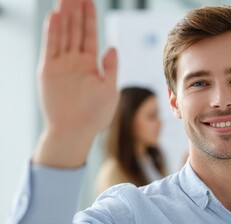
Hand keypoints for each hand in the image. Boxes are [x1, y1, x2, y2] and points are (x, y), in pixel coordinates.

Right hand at [33, 0, 118, 167]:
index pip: (90, 35)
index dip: (90, 18)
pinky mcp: (48, 71)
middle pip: (75, 30)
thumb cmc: (95, 114)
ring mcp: (61, 65)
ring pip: (62, 35)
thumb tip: (111, 47)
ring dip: (64, 16)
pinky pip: (50, 48)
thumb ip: (111, 67)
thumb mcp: (110, 89)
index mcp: (91, 64)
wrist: (75, 132)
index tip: (89, 0)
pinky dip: (52, 32)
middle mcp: (75, 61)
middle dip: (76, 11)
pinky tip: (55, 16)